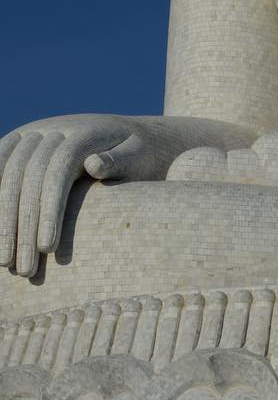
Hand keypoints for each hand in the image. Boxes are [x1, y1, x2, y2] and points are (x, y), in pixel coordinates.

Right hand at [0, 114, 174, 276]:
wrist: (129, 134)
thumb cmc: (140, 154)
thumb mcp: (140, 155)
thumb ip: (121, 159)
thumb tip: (95, 165)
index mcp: (83, 132)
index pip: (59, 170)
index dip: (50, 210)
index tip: (48, 248)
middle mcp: (53, 129)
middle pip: (29, 177)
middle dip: (22, 226)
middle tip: (24, 270)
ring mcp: (33, 134)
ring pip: (8, 176)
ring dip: (3, 220)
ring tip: (4, 262)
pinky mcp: (20, 142)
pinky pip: (0, 168)